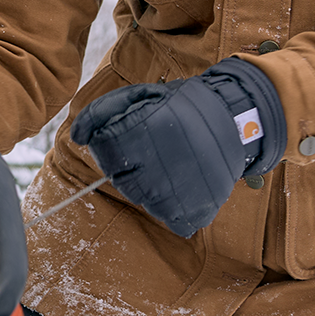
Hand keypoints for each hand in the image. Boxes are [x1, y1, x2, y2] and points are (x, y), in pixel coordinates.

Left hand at [70, 59, 285, 235]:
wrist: (236, 117)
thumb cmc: (181, 107)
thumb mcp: (142, 95)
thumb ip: (102, 111)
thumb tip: (77, 137)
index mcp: (148, 127)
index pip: (105, 150)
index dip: (111, 145)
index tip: (128, 138)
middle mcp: (165, 160)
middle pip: (122, 180)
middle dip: (130, 167)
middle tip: (152, 151)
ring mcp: (184, 188)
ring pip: (144, 201)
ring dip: (150, 187)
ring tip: (170, 165)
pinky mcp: (201, 207)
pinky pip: (172, 220)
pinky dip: (173, 206)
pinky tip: (183, 184)